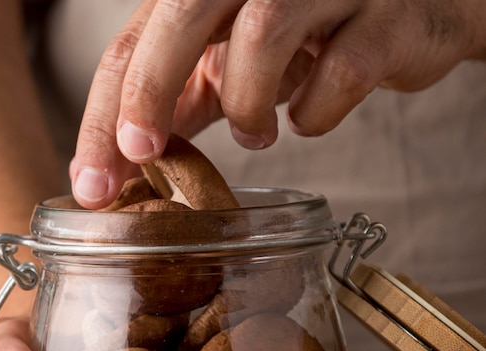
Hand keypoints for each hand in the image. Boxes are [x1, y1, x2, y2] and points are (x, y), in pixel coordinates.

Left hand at [70, 0, 484, 207]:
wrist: (406, 11)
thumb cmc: (306, 33)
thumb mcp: (226, 59)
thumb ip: (179, 98)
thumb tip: (124, 157)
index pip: (132, 44)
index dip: (105, 114)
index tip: (92, 184)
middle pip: (181, 15)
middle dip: (149, 93)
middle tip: (141, 152)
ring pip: (262, 38)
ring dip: (249, 107)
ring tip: (259, 133)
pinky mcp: (384, 15)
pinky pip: (340, 73)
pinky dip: (317, 113)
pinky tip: (312, 115)